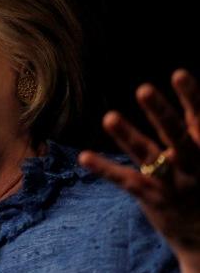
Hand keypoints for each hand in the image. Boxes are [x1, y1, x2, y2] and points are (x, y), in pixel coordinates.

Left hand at [78, 68, 199, 252]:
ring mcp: (173, 184)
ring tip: (109, 117)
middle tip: (143, 89)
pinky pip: (127, 181)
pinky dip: (105, 168)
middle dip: (161, 113)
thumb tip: (190, 106)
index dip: (191, 97)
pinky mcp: (154, 200)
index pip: (198, 120)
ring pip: (149, 156)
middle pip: (177, 136)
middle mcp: (193, 167)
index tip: (179, 73)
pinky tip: (84, 156)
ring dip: (128, 136)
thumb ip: (195, 133)